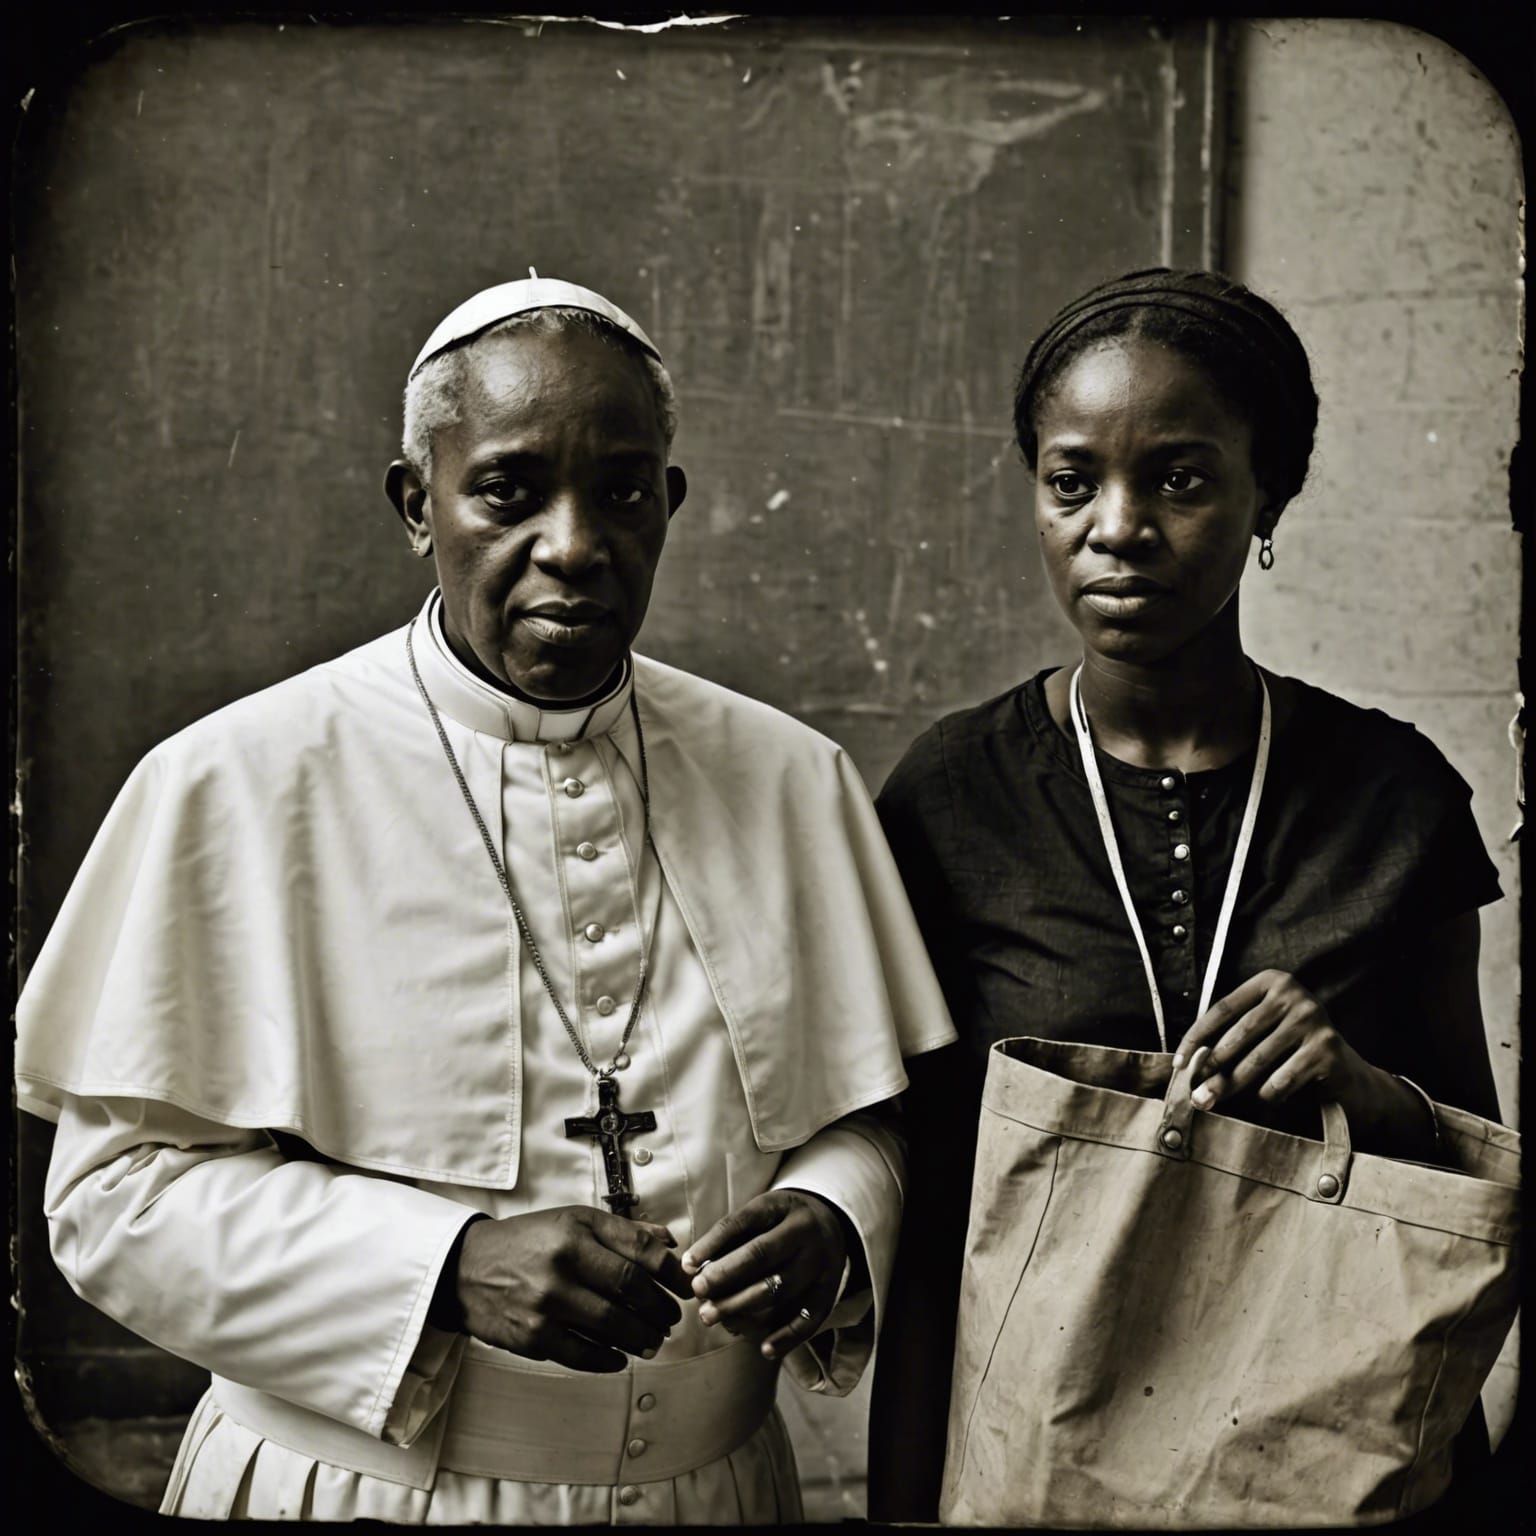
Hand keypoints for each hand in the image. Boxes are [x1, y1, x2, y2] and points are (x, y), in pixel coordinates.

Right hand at [453, 1206, 690, 1372]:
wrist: (467, 1269)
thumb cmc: (528, 1241)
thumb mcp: (573, 1220)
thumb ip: (623, 1230)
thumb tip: (670, 1242)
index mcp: (575, 1233)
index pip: (638, 1254)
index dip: (670, 1274)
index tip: (685, 1287)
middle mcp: (561, 1267)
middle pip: (630, 1293)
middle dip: (660, 1309)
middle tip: (671, 1319)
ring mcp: (546, 1305)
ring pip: (611, 1327)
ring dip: (641, 1338)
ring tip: (653, 1340)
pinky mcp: (532, 1338)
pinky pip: (582, 1354)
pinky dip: (608, 1359)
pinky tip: (621, 1358)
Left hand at [681, 1190, 849, 1359]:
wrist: (831, 1224)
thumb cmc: (779, 1223)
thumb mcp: (760, 1213)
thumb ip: (730, 1237)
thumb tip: (692, 1267)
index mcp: (782, 1207)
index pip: (742, 1222)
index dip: (712, 1244)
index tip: (687, 1265)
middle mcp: (805, 1232)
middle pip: (761, 1256)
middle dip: (724, 1277)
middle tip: (698, 1292)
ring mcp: (821, 1263)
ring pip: (780, 1290)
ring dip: (741, 1308)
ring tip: (711, 1316)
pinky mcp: (830, 1291)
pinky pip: (810, 1319)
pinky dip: (787, 1337)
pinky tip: (764, 1349)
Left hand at [1173, 969, 1375, 1113]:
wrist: (1351, 1078)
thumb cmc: (1294, 1054)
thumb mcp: (1265, 1032)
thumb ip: (1232, 1036)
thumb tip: (1188, 1063)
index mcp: (1272, 982)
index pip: (1222, 1009)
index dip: (1197, 1037)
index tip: (1178, 1063)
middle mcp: (1294, 994)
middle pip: (1238, 1034)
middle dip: (1211, 1067)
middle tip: (1193, 1092)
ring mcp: (1313, 1019)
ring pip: (1257, 1059)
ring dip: (1230, 1085)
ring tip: (1210, 1102)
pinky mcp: (1327, 1049)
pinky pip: (1281, 1079)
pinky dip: (1267, 1095)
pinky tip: (1264, 1102)